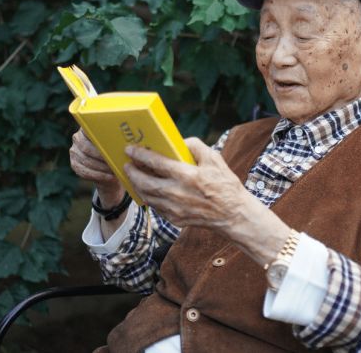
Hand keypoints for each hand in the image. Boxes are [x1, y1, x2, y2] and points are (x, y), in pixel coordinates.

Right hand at [69, 129, 124, 207]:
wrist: (109, 170)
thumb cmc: (116, 153)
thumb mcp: (117, 144)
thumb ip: (119, 140)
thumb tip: (130, 142)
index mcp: (88, 128)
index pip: (88, 127)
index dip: (97, 135)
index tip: (108, 141)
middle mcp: (78, 138)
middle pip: (86, 147)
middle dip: (102, 155)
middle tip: (115, 160)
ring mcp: (74, 152)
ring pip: (86, 160)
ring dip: (102, 167)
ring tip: (115, 170)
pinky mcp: (75, 164)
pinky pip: (85, 171)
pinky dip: (99, 175)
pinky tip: (110, 177)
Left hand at [123, 138, 289, 266]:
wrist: (233, 214)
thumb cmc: (225, 185)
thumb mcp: (214, 159)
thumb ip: (195, 146)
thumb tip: (179, 142)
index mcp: (187, 175)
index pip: (156, 162)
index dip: (140, 155)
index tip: (130, 149)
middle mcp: (177, 193)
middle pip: (144, 182)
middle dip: (132, 171)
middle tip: (127, 164)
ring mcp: (174, 208)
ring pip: (146, 196)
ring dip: (137, 185)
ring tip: (133, 176)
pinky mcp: (174, 219)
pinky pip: (155, 206)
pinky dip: (148, 196)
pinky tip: (147, 189)